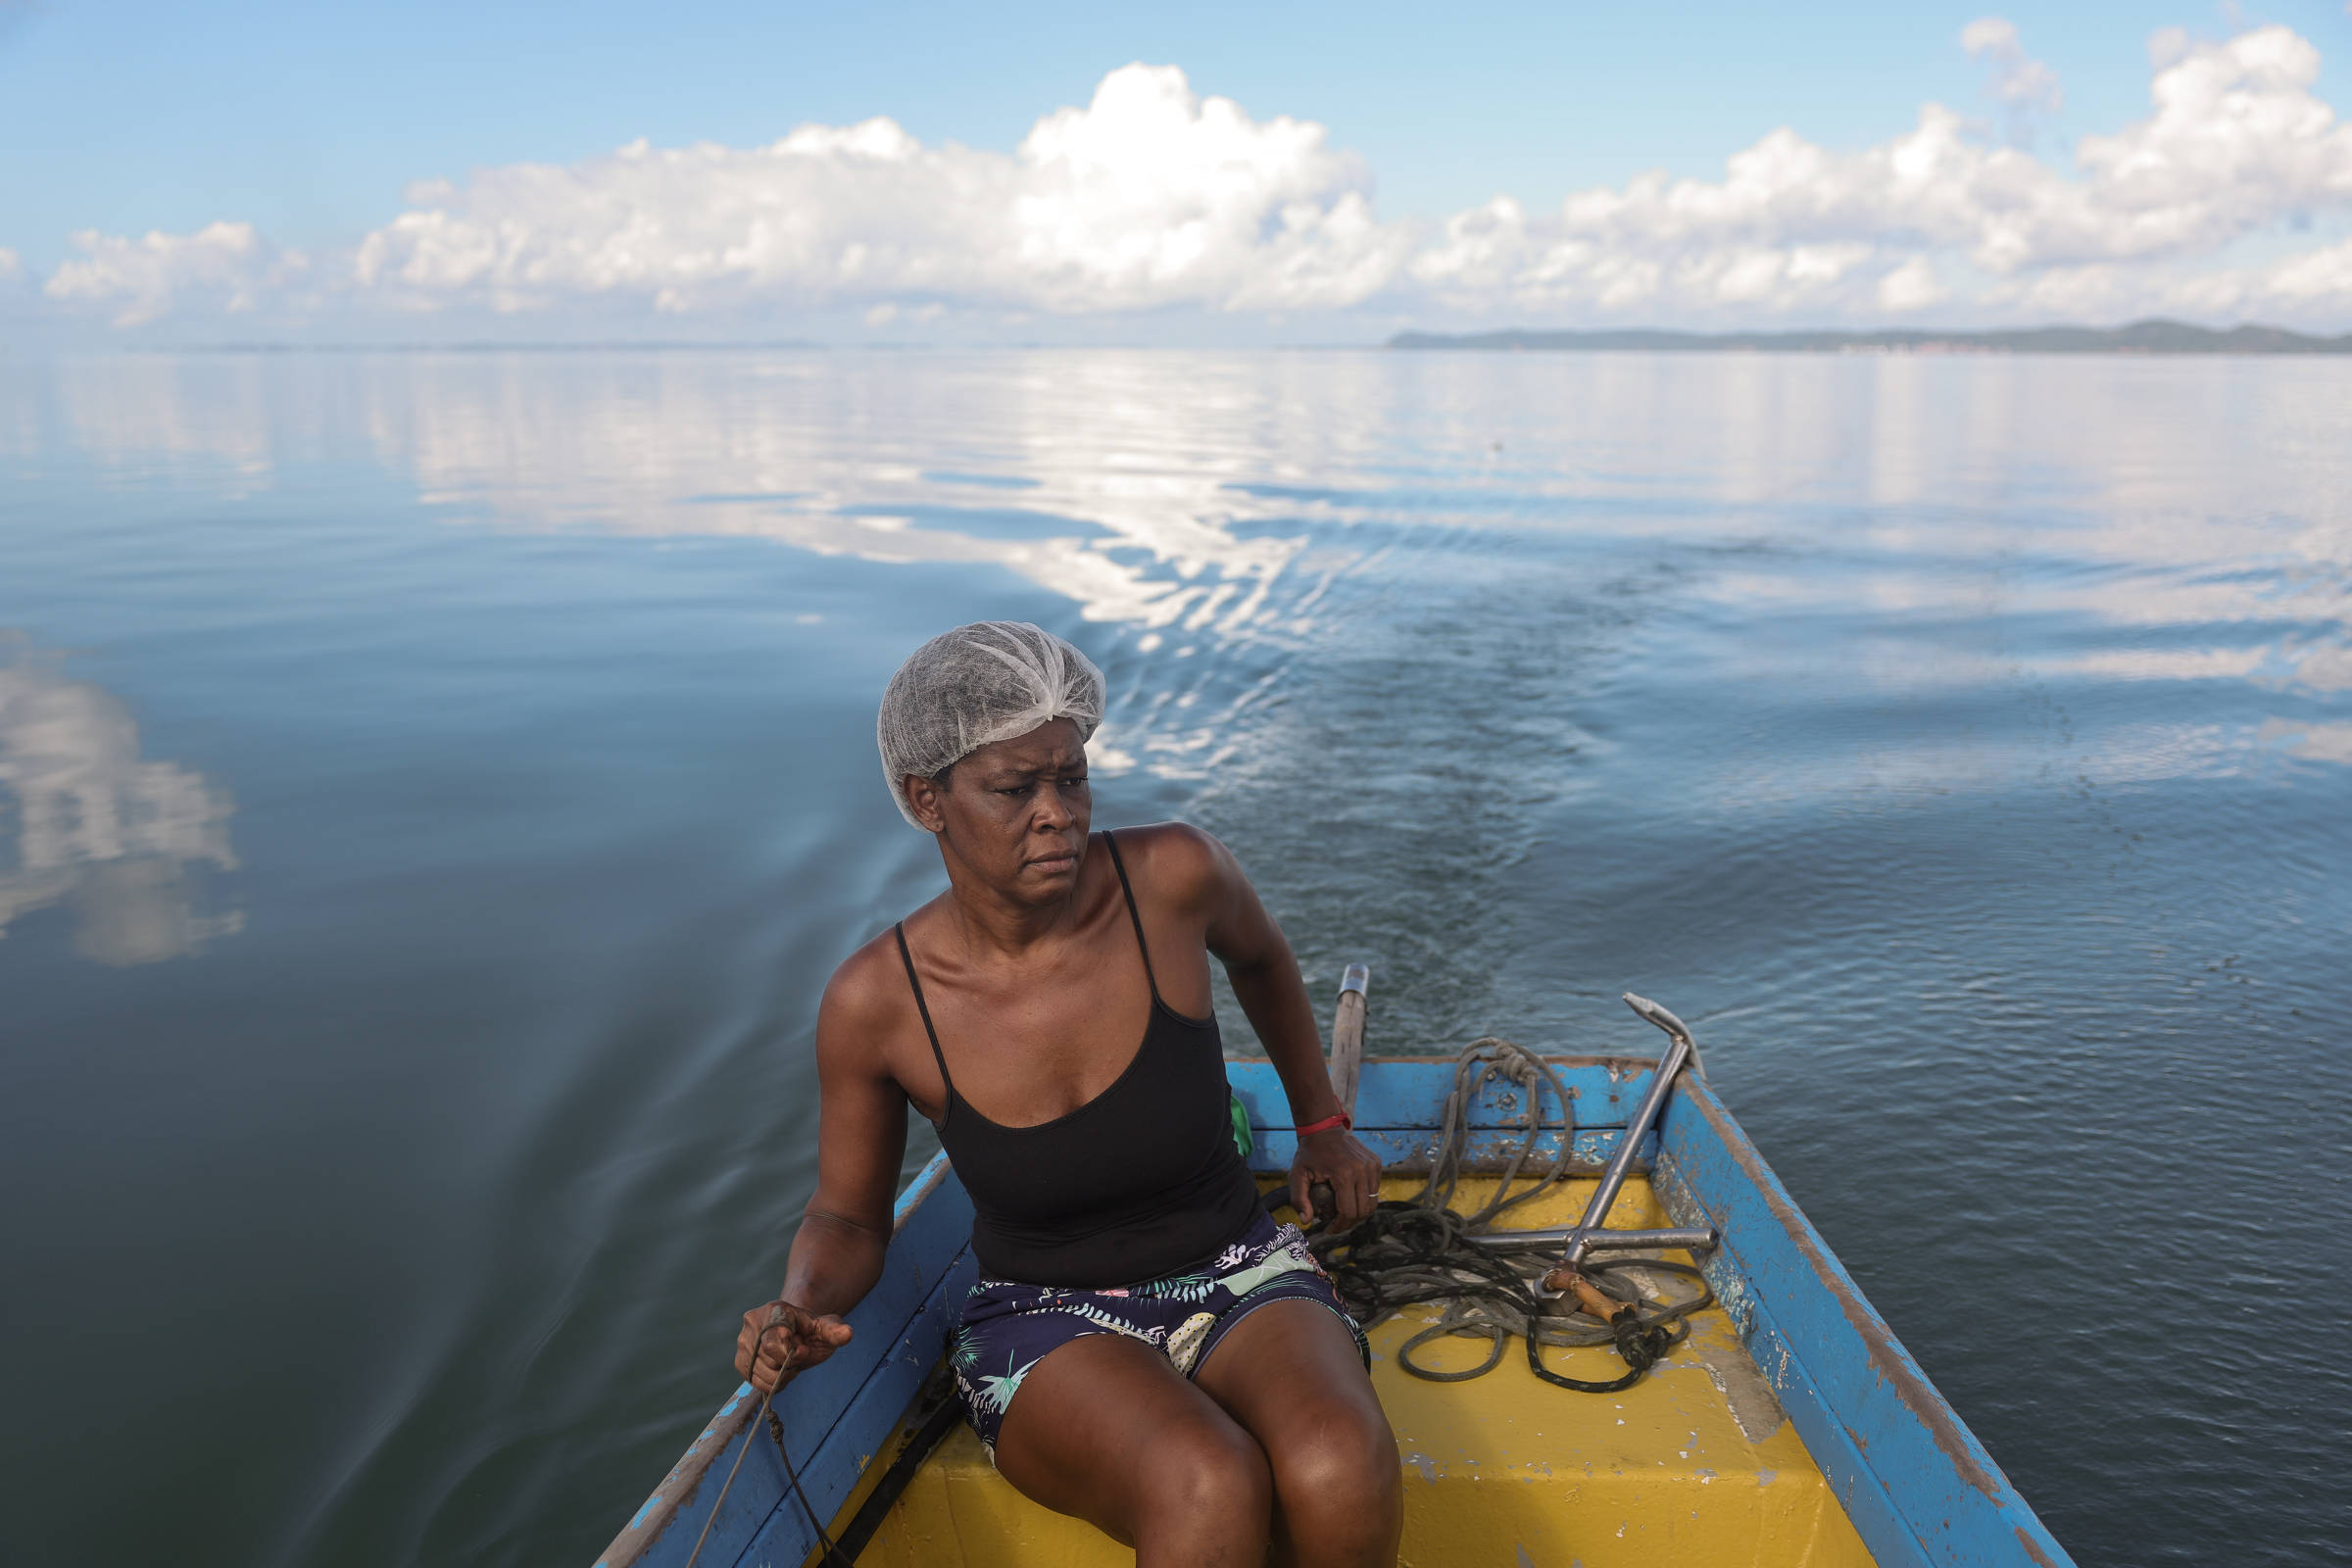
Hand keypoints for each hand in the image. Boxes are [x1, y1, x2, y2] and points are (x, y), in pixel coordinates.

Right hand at [733, 1299, 853, 1394]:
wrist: (797, 1334)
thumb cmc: (812, 1331)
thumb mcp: (826, 1329)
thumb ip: (835, 1331)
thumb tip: (847, 1334)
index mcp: (773, 1310)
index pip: (774, 1343)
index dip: (792, 1354)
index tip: (805, 1350)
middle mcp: (752, 1322)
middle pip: (768, 1360)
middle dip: (789, 1365)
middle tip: (799, 1355)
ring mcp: (743, 1341)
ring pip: (761, 1373)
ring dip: (781, 1376)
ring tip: (789, 1363)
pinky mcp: (740, 1360)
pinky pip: (754, 1382)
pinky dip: (771, 1383)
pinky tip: (780, 1371)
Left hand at [1290, 1127, 1383, 1232]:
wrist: (1323, 1128)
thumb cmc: (1309, 1153)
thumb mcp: (1296, 1175)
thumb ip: (1298, 1199)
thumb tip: (1306, 1221)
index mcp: (1344, 1174)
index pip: (1348, 1211)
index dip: (1340, 1226)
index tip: (1329, 1229)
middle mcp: (1362, 1170)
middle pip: (1363, 1210)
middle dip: (1350, 1223)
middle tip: (1336, 1224)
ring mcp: (1372, 1165)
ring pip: (1372, 1202)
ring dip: (1360, 1213)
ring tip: (1344, 1214)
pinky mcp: (1376, 1163)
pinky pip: (1375, 1189)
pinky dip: (1365, 1198)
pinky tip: (1351, 1198)